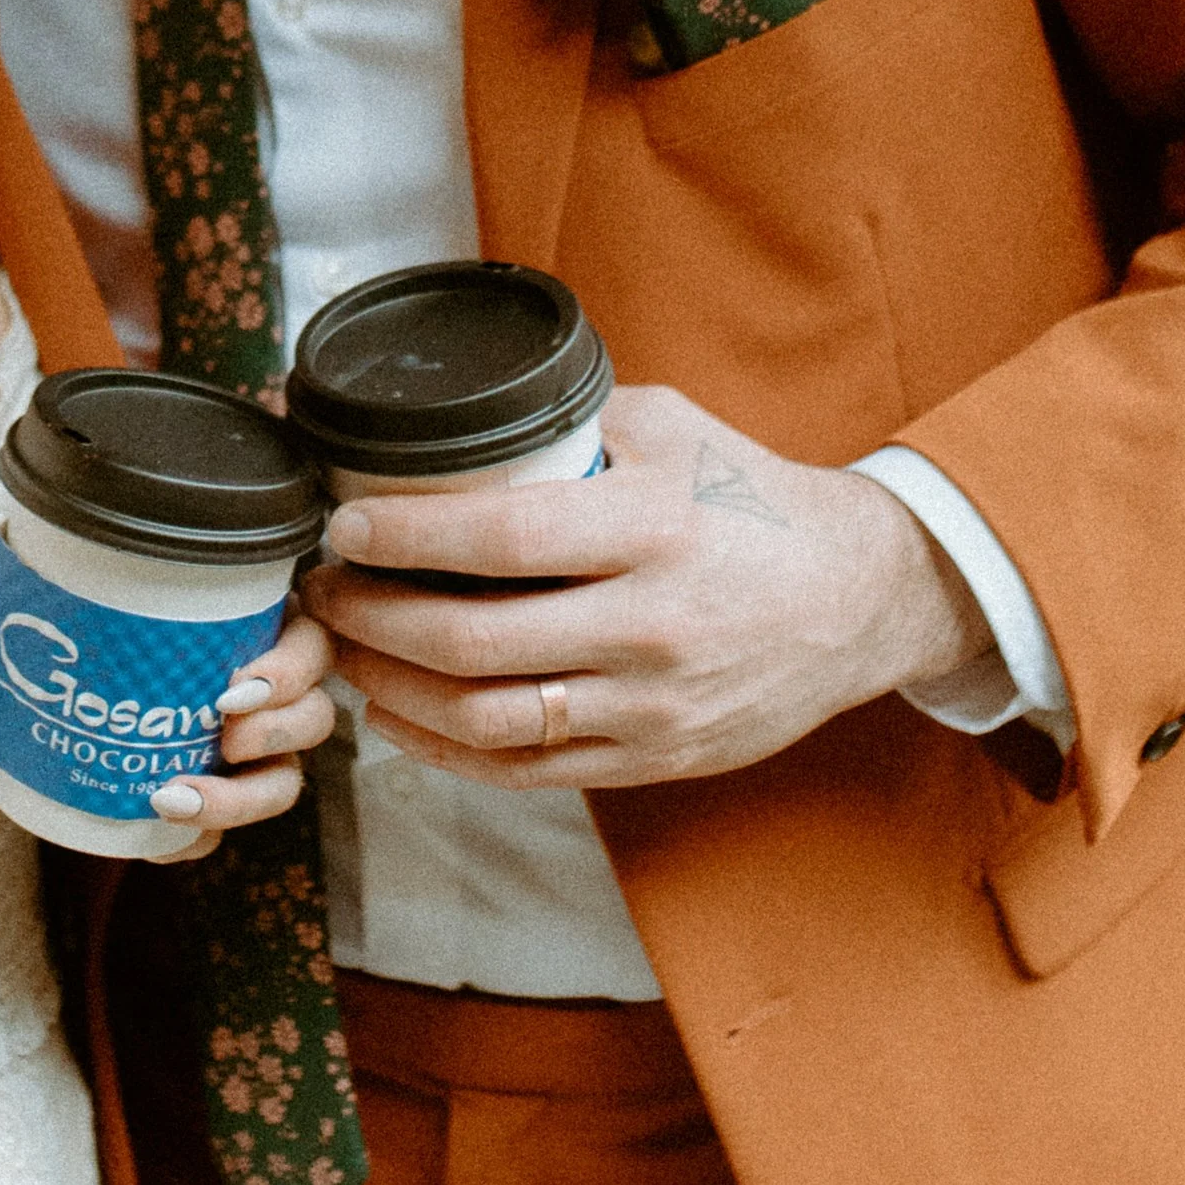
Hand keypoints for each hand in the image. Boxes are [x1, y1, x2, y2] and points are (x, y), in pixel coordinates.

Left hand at [0, 526, 336, 857]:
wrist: (90, 705)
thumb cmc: (108, 637)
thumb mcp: (71, 599)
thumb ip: (29, 568)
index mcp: (257, 634)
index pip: (309, 645)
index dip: (290, 668)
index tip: (235, 684)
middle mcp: (272, 698)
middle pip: (313, 718)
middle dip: (276, 730)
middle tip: (222, 734)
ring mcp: (255, 756)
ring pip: (282, 784)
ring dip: (239, 799)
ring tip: (175, 798)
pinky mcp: (221, 803)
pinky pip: (228, 836)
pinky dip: (196, 842)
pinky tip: (159, 845)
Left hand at [300, 385, 994, 791]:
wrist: (865, 597)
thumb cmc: (752, 498)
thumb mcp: (673, 429)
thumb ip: (569, 420)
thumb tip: (440, 413)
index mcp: (655, 529)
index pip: (505, 537)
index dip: (406, 537)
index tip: (341, 525)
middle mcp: (652, 625)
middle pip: (474, 641)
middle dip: (370, 616)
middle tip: (320, 588)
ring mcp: (651, 705)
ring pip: (486, 718)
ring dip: (390, 687)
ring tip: (342, 649)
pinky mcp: (653, 760)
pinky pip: (523, 771)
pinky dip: (440, 749)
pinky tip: (393, 714)